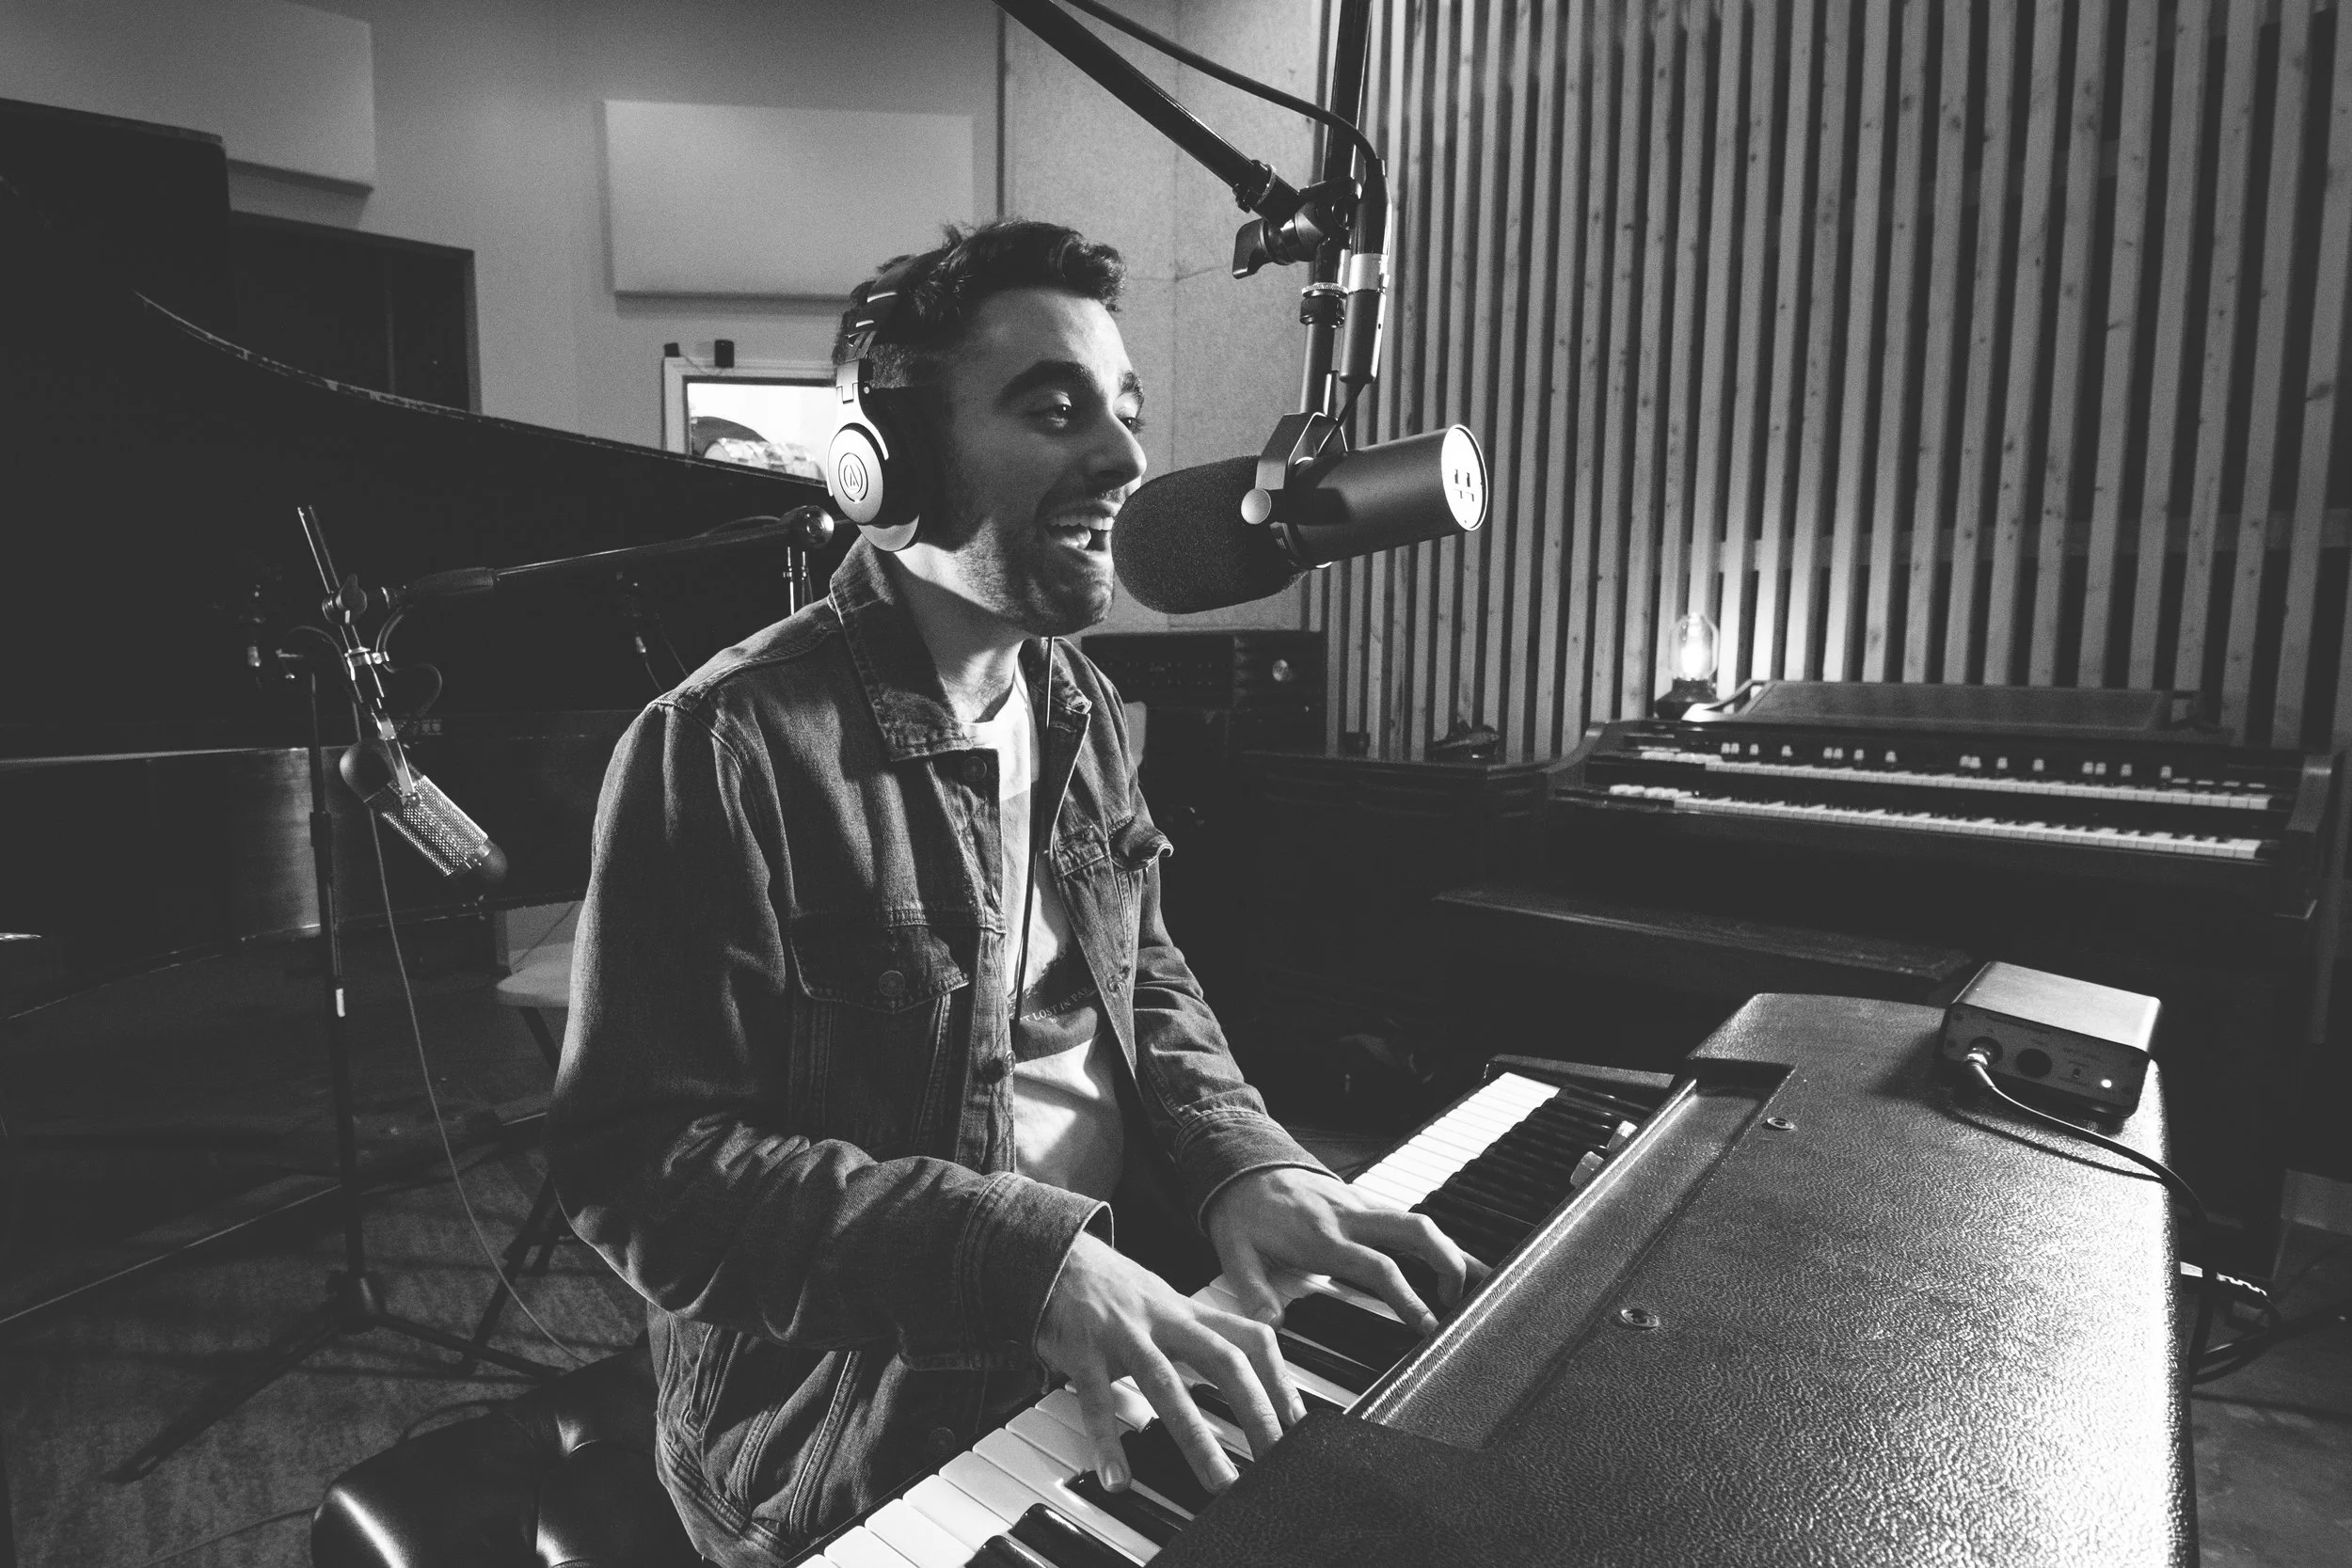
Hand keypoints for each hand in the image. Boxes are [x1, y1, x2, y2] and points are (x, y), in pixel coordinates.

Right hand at [1035, 1231, 1305, 1496]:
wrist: (1054, 1251)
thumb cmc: (1113, 1286)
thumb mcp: (1166, 1301)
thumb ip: (1199, 1334)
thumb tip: (1243, 1371)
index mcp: (1188, 1312)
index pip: (1250, 1338)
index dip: (1280, 1379)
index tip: (1298, 1423)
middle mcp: (1163, 1320)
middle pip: (1223, 1360)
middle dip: (1255, 1409)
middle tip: (1275, 1457)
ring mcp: (1123, 1334)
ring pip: (1166, 1385)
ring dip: (1197, 1438)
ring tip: (1219, 1483)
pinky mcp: (1082, 1350)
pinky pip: (1096, 1401)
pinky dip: (1107, 1442)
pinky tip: (1117, 1479)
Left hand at [1205, 1166, 1487, 1332]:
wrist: (1238, 1163)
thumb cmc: (1240, 1211)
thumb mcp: (1234, 1253)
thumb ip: (1254, 1291)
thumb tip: (1273, 1328)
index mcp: (1321, 1237)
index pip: (1377, 1267)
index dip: (1407, 1297)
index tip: (1428, 1325)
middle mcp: (1348, 1217)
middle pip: (1415, 1232)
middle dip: (1447, 1264)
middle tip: (1457, 1305)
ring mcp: (1359, 1204)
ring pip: (1418, 1220)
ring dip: (1449, 1250)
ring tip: (1474, 1284)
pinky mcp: (1362, 1200)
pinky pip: (1406, 1217)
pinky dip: (1433, 1238)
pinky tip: (1453, 1256)